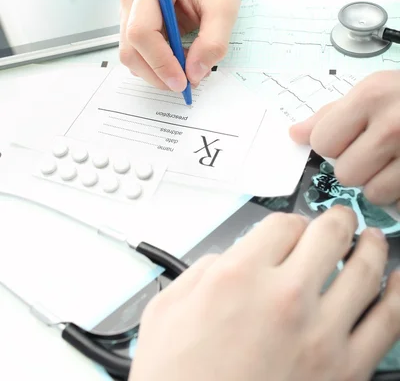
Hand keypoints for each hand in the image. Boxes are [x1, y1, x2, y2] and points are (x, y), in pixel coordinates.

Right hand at [119, 0, 239, 90]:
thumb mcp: (225, 7)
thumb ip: (213, 42)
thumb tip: (194, 74)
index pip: (141, 32)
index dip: (160, 62)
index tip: (182, 81)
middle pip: (130, 49)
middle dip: (157, 73)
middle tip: (186, 84)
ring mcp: (127, 10)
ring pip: (131, 56)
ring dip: (157, 72)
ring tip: (186, 68)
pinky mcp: (131, 23)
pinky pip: (137, 54)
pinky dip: (156, 65)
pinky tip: (177, 59)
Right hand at [130, 207, 399, 380]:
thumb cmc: (177, 380)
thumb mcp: (166, 312)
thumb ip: (201, 271)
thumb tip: (227, 259)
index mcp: (239, 277)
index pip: (284, 224)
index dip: (290, 222)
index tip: (293, 229)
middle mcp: (284, 298)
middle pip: (329, 235)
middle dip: (337, 220)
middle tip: (341, 219)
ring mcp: (319, 334)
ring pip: (364, 270)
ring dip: (372, 246)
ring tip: (371, 239)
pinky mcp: (344, 370)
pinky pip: (387, 323)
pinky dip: (397, 295)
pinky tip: (396, 282)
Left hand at [290, 71, 399, 205]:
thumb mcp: (374, 89)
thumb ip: (332, 113)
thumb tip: (295, 134)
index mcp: (371, 97)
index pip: (323, 141)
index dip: (331, 143)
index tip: (346, 137)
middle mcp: (393, 126)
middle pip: (346, 173)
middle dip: (355, 165)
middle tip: (374, 149)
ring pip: (373, 193)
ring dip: (379, 182)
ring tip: (394, 160)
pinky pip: (399, 203)